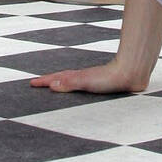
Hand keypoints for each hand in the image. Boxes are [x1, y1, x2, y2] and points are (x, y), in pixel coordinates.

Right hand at [31, 61, 145, 94]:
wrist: (129, 73)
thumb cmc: (109, 78)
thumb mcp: (85, 82)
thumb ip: (69, 83)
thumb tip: (52, 85)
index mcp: (76, 77)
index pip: (56, 79)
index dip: (44, 81)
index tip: (32, 83)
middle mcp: (81, 77)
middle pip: (61, 78)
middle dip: (49, 81)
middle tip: (38, 83)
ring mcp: (90, 79)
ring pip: (71, 80)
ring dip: (60, 82)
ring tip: (53, 84)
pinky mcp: (99, 83)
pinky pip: (80, 84)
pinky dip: (73, 85)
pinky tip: (77, 88)